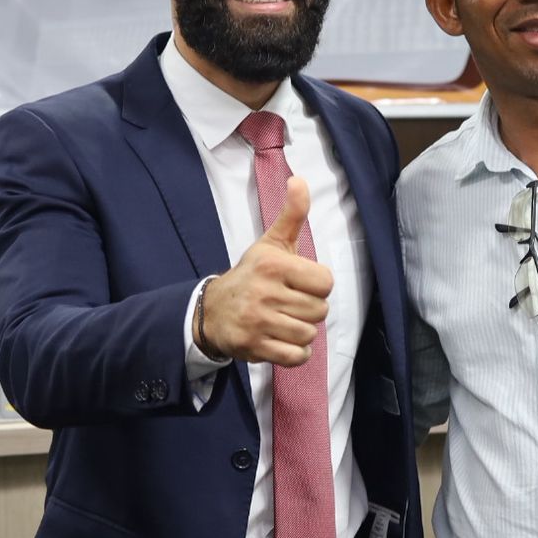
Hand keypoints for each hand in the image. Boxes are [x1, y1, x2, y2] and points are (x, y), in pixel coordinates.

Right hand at [199, 176, 331, 367]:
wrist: (212, 310)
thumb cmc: (251, 275)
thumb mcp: (271, 243)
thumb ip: (292, 214)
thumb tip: (300, 180)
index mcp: (274, 265)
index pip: (325, 282)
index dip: (317, 286)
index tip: (301, 284)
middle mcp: (265, 292)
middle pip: (319, 311)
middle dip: (309, 310)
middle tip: (290, 304)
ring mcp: (258, 322)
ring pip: (308, 334)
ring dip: (301, 331)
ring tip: (284, 321)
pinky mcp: (254, 347)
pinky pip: (296, 357)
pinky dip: (296, 353)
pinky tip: (283, 340)